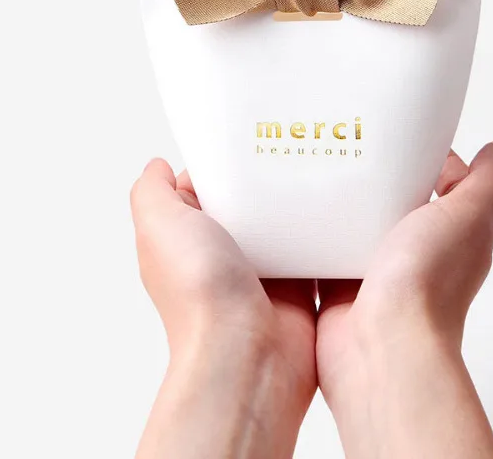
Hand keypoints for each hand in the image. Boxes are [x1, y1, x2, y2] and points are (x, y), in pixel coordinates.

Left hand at [130, 159, 316, 458]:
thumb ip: (151, 191)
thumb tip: (156, 167)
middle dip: (265, 180)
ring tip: (324, 169)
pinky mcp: (298, 288)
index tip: (242, 138)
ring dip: (300, 206)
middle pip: (247, 204)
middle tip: (291, 148)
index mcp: (186, 241)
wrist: (247, 353)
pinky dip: (327, 235)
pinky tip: (341, 211)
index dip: (217, 165)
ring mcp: (262, 274)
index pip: (200, 190)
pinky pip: (317, 252)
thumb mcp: (158, 225)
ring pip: (284, 226)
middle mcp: (222, 258)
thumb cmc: (200, 296)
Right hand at [316, 141, 492, 458]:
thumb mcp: (468, 216)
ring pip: (357, 231)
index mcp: (452, 236)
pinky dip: (312, 241)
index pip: (446, 186)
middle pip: (397, 206)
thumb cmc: (426, 289)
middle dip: (377, 180)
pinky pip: (323, 258)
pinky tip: (295, 219)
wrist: (381, 347)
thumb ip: (487, 183)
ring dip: (341, 209)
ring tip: (315, 174)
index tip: (405, 137)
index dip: (431, 159)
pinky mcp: (341, 293)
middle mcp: (417, 257)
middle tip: (350, 148)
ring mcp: (377, 276)